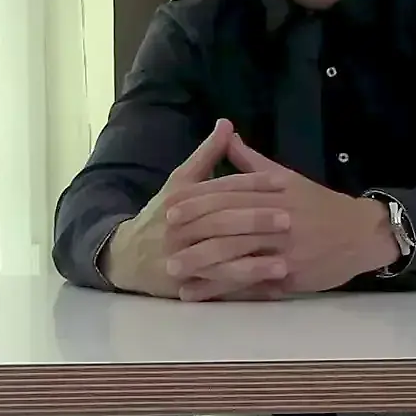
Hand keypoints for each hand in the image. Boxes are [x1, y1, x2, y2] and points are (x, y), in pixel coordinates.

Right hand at [101, 120, 290, 298]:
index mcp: (181, 199)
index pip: (220, 189)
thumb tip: (226, 123)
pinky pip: (220, 290)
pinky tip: (271, 291)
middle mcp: (179, 228)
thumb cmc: (161, 215)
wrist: (126, 256)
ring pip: (220, 261)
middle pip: (219, 223)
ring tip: (285, 264)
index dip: (252, 184)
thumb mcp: (180, 183)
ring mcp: (180, 259)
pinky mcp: (185, 286)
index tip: (282, 182)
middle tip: (288, 220)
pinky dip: (246, 291)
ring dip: (253, 265)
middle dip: (254, 222)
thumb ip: (206, 155)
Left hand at [165, 133, 399, 299]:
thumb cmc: (319, 205)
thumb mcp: (287, 177)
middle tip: (164, 240)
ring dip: (202, 264)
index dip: (198, 203)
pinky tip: (200, 293)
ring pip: (236, 255)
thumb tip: (226, 134)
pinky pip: (250, 282)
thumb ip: (252, 162)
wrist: (361, 232)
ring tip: (174, 270)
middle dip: (194, 234)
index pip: (229, 195)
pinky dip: (223, 289)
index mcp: (274, 192)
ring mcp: (284, 248)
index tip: (171, 209)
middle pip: (228, 225)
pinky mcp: (289, 274)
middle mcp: (277, 218)